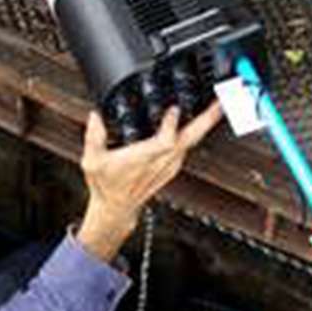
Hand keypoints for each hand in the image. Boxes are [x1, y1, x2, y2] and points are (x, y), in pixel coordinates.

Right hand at [77, 100, 224, 262]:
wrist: (117, 208)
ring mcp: (170, 165)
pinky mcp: (173, 166)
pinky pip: (189, 146)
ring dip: (206, 123)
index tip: (174, 108)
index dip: (171, 126)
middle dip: (206, 119)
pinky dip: (197, 131)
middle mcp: (162, 162)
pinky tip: (200, 121)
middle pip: (191, 139)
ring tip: (216, 105)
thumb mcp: (92, 162)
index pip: (165, 142)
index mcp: (144, 159)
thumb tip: (95, 116)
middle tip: (219, 102)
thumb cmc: (107, 185)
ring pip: (193, 141)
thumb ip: (93, 137)